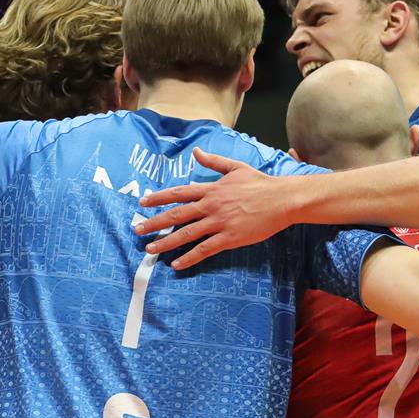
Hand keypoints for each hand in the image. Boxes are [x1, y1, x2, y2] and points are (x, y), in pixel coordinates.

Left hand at [134, 148, 296, 269]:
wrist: (282, 199)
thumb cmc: (260, 183)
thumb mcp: (235, 168)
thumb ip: (214, 162)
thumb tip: (196, 152)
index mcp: (211, 189)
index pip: (179, 193)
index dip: (159, 197)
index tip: (142, 202)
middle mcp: (211, 206)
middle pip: (176, 215)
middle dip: (154, 222)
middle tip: (137, 230)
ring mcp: (219, 222)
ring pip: (186, 234)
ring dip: (166, 242)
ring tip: (150, 249)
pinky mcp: (229, 238)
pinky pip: (204, 250)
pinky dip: (189, 258)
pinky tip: (177, 264)